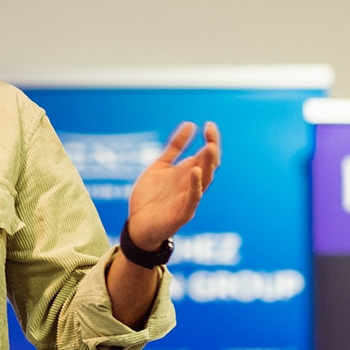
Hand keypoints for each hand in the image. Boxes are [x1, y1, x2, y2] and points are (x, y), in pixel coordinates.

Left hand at [126, 121, 220, 249]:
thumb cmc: (150, 197)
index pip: (206, 155)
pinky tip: (194, 172)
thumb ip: (174, 147)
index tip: (209, 124)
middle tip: (211, 132)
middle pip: (209, 166)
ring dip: (207, 165)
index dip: (211, 140)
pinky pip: (192, 199)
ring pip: (204, 181)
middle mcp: (192, 185)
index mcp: (188, 173)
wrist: (137, 226)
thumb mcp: (160, 166)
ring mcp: (188, 199)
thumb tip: (190, 124)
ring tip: (209, 147)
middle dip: (212, 149)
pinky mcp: (182, 214)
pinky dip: (195, 186)